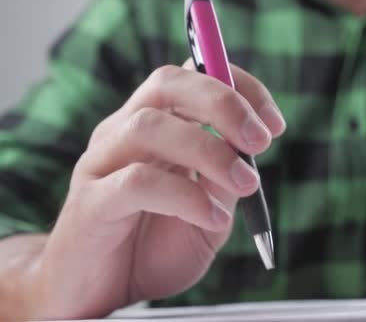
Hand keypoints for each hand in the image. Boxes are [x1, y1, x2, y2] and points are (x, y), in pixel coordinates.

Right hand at [26, 60, 285, 318]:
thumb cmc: (156, 246)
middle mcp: (124, 132)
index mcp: (156, 125)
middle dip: (223, 104)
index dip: (238, 87)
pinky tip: (213, 219)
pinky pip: (135, 183)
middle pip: (167, 84)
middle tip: (261, 142)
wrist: (103, 293)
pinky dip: (185, 197)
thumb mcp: (209, 208)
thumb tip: (253, 144)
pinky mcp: (89, 203)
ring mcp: (101, 163)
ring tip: (247, 185)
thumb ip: (225, 175)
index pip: (193, 76)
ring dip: (210, 151)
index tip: (274, 124)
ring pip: (149, 127)